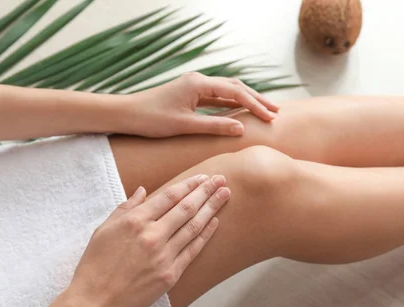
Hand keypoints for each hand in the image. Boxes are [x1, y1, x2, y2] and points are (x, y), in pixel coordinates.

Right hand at [67, 174, 230, 306]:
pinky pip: (193, 250)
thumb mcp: (103, 230)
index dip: (189, 184)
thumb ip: (125, 208)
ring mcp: (163, 255)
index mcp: (135, 221)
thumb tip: (143, 190)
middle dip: (206, 191)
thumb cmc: (95, 264)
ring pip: (194, 226)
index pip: (169, 196)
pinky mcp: (171, 274)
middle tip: (222, 179)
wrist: (95, 302)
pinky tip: (215, 222)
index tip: (203, 177)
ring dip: (212, 208)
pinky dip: (205, 234)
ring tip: (226, 195)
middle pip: (187, 208)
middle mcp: (152, 235)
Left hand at [124, 72, 279, 137]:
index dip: (255, 105)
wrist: (127, 114)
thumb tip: (242, 128)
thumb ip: (214, 126)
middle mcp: (199, 81)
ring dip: (247, 100)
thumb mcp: (185, 126)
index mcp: (199, 84)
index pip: (235, 93)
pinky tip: (243, 112)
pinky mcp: (192, 94)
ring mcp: (195, 86)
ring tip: (265, 110)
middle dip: (257, 99)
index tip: (270, 118)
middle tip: (276, 111)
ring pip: (228, 91)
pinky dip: (233, 104)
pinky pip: (218, 97)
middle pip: (236, 87)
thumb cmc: (152, 119)